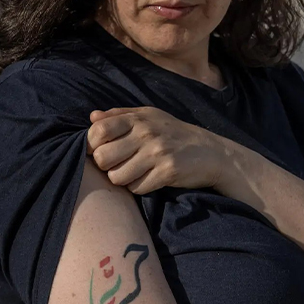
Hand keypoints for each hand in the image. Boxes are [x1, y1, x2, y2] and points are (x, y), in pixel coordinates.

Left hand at [86, 106, 232, 194]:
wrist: (211, 152)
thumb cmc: (173, 134)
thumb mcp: (149, 117)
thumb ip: (119, 115)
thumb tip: (92, 117)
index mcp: (138, 118)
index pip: (98, 131)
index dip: (93, 146)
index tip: (101, 151)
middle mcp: (146, 133)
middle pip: (103, 158)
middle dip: (107, 167)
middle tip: (119, 165)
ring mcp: (157, 152)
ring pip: (117, 177)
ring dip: (123, 180)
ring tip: (136, 173)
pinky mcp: (168, 171)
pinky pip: (137, 188)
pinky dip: (140, 187)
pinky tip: (150, 179)